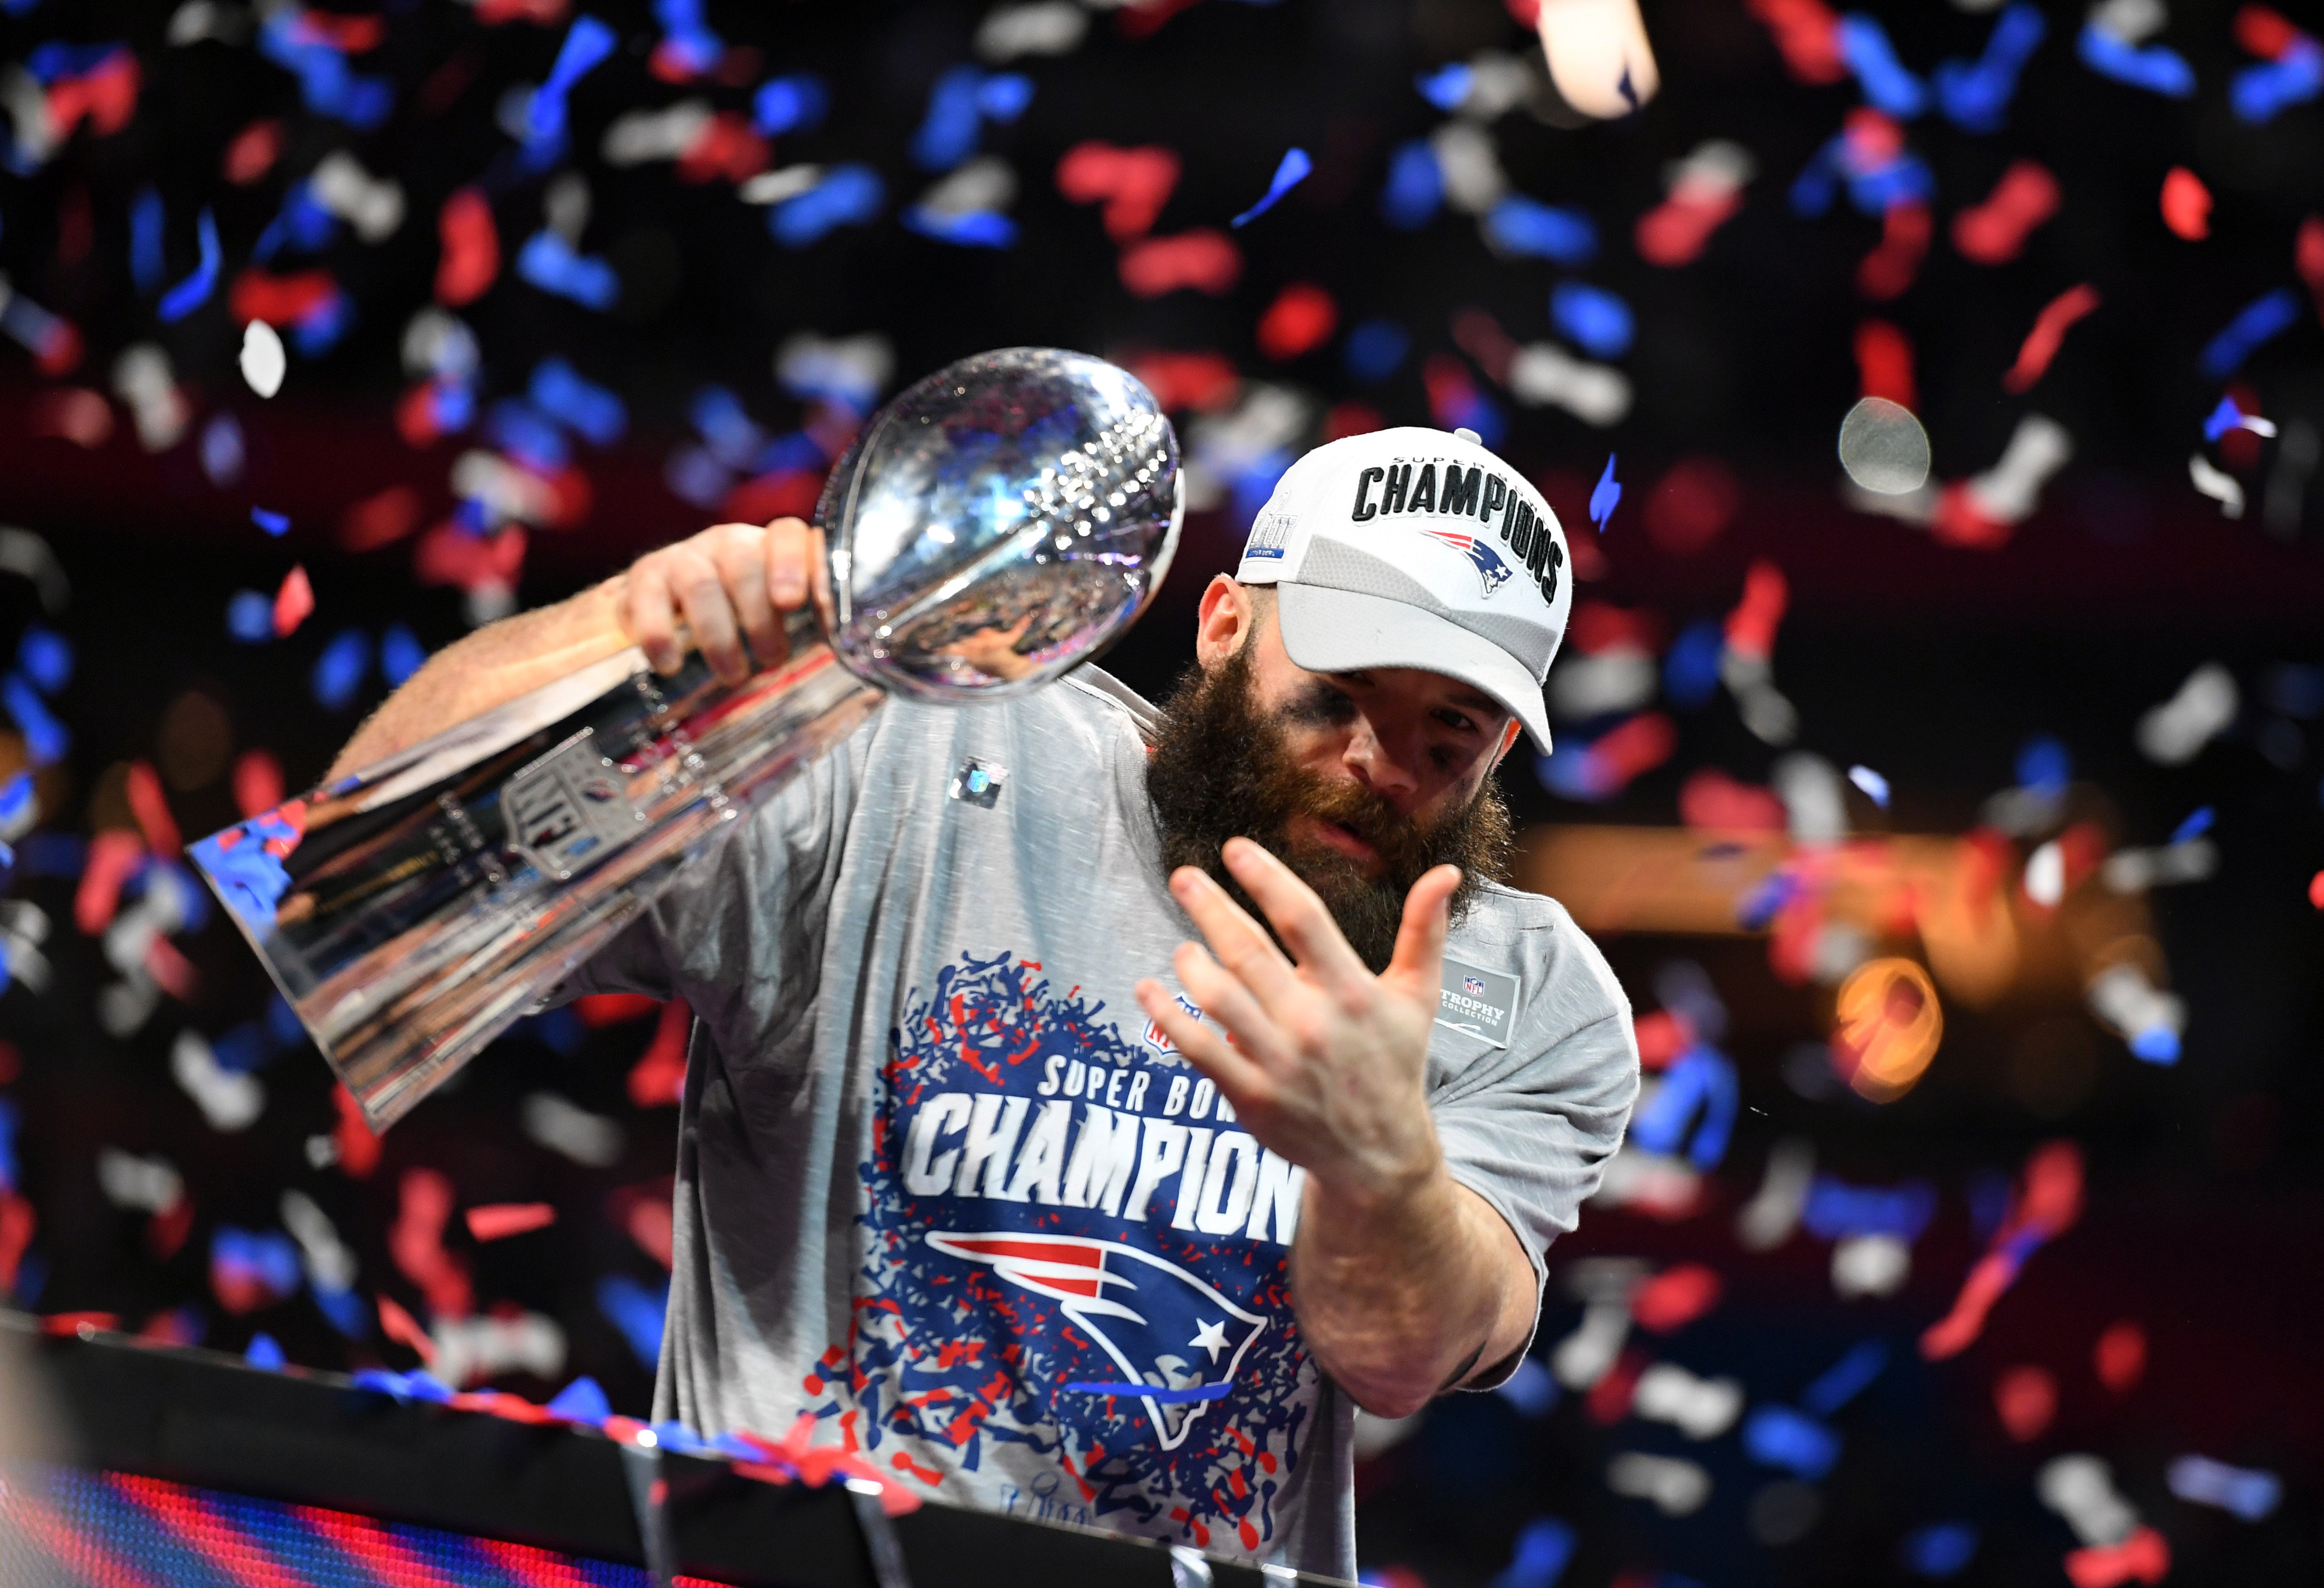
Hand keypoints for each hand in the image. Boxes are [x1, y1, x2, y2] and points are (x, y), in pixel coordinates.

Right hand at [613, 517, 820, 683]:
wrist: (667, 610)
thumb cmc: (742, 622)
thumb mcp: (779, 619)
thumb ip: (812, 626)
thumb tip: (856, 658)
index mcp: (768, 548)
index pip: (786, 533)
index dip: (795, 563)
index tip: (796, 602)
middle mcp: (727, 543)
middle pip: (743, 562)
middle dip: (760, 615)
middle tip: (771, 659)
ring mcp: (684, 556)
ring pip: (701, 582)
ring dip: (719, 634)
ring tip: (733, 675)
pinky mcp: (646, 577)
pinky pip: (647, 598)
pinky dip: (659, 633)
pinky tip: (670, 665)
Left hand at [1134, 837, 1459, 1208]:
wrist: (1379, 1155)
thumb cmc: (1393, 1063)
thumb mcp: (1418, 997)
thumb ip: (1426, 931)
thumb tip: (1447, 872)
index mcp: (1351, 990)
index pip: (1302, 918)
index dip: (1265, 878)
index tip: (1234, 848)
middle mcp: (1312, 1022)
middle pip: (1248, 951)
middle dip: (1210, 907)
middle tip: (1183, 876)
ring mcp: (1278, 1061)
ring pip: (1218, 997)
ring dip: (1190, 963)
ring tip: (1182, 946)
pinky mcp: (1250, 1095)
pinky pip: (1198, 1048)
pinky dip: (1167, 1017)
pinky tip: (1147, 989)